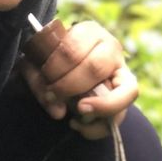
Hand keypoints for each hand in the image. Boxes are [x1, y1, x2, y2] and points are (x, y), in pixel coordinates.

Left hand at [19, 20, 138, 139]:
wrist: (67, 69)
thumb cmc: (52, 63)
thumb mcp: (37, 67)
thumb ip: (39, 83)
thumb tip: (59, 112)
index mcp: (88, 32)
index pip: (73, 50)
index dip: (56, 69)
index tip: (46, 81)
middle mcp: (111, 47)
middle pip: (95, 68)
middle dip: (71, 88)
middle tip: (54, 97)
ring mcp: (122, 71)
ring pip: (124, 93)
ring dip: (97, 110)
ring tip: (75, 116)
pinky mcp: (125, 96)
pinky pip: (121, 115)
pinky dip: (97, 128)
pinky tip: (77, 125)